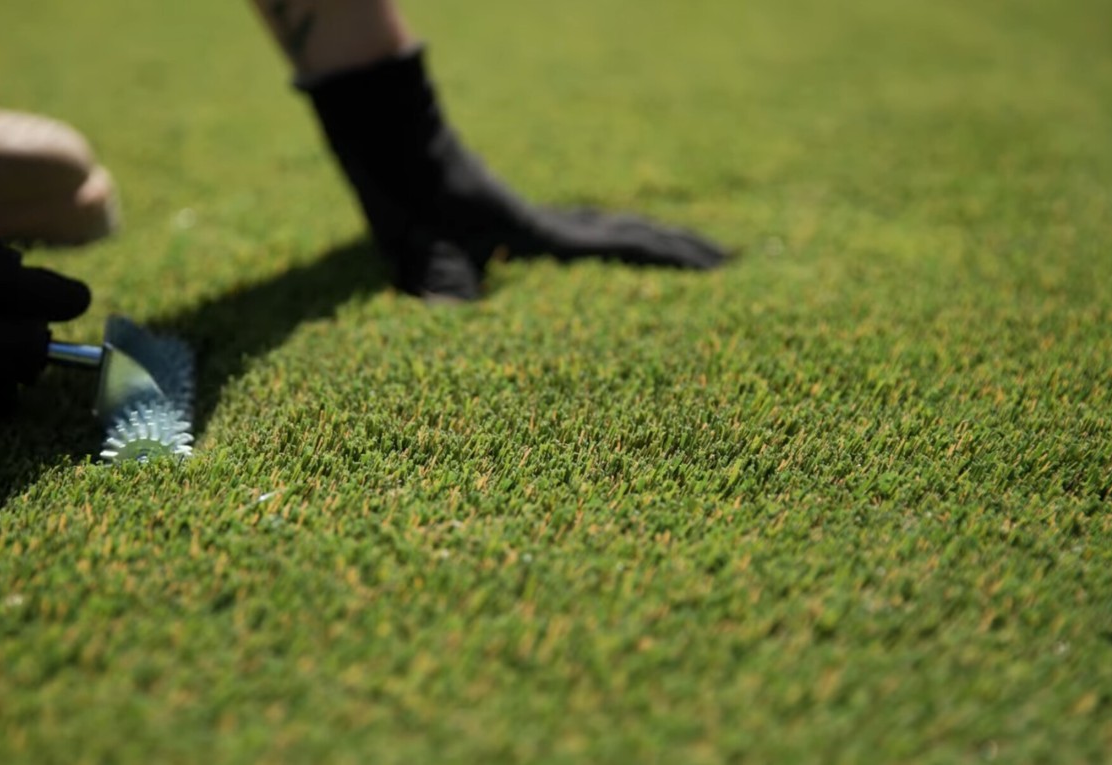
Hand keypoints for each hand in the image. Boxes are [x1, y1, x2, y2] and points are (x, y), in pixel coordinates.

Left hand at [305, 49, 734, 300]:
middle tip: (729, 261)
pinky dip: (601, 242)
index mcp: (536, 233)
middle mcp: (542, 223)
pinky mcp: (503, 218)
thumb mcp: (418, 238)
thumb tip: (451, 317)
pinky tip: (592, 255)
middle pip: (628, 233)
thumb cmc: (401, 188)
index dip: (672, 260)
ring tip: (680, 256)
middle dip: (678, 250)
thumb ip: (438, 276)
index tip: (724, 268)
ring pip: (604, 229)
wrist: (383, 134)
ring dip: (645, 243)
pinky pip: (572, 234)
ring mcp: (525, 217)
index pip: (622, 248)